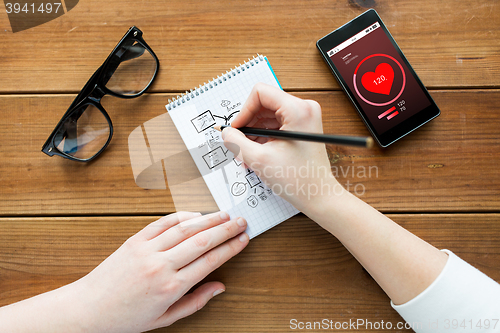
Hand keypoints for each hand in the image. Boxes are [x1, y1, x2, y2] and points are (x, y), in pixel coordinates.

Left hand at [77, 211, 248, 332]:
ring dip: (208, 219)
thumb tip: (219, 288)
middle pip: (203, 240)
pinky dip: (181, 216)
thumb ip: (195, 302)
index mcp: (171, 287)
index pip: (210, 260)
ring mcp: (147, 250)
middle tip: (241, 221)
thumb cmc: (126, 317)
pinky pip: (162, 223)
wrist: (89, 309)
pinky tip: (194, 214)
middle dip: (226, 229)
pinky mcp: (135, 241)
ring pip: (185, 228)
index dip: (231, 247)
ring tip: (224, 214)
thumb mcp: (165, 318)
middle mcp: (161, 265)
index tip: (243, 239)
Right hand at [222, 83, 340, 212]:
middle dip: (248, 124)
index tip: (236, 129)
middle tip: (239, 143)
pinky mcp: (303, 127)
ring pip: (268, 115)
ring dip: (255, 133)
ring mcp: (305, 117)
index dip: (244, 111)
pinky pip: (276, 124)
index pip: (260, 93)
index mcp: (297, 110)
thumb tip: (226, 132)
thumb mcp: (259, 159)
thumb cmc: (299, 180)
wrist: (319, 195)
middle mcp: (304, 108)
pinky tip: (259, 153)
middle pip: (264, 104)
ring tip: (249, 152)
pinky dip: (264, 137)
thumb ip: (237, 142)